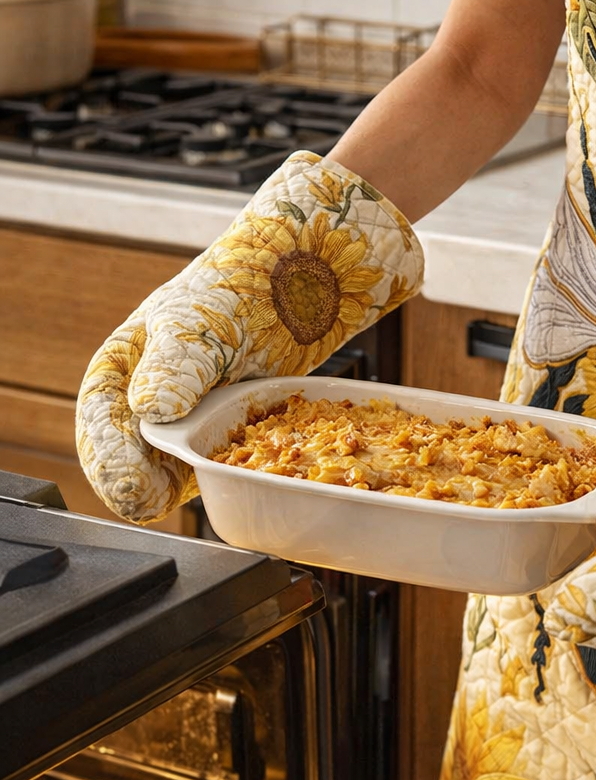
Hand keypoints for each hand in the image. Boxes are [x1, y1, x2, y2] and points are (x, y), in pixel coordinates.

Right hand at [76, 152, 421, 523]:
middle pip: (131, 451)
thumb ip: (175, 363)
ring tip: (186, 500)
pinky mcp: (233, 429)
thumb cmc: (244, 282)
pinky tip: (237, 484)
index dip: (109, 456)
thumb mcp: (201, 317)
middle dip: (136, 482)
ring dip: (179, 485)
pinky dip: (225, 476)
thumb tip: (148, 410)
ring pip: (174, 464)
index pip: (101, 417)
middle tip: (151, 503)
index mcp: (129, 362)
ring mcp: (194, 415)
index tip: (129, 486)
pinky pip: (220, 461)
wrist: (310, 276)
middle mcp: (155, 394)